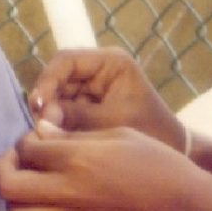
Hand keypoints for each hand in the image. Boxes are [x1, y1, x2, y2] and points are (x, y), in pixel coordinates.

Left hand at [0, 124, 211, 210]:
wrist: (191, 209)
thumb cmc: (160, 164)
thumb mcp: (120, 135)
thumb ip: (75, 135)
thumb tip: (41, 132)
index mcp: (79, 157)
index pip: (26, 147)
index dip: (26, 142)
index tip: (38, 144)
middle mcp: (71, 190)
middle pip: (7, 185)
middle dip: (4, 172)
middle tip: (19, 168)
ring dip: (19, 209)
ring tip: (35, 200)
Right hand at [28, 47, 183, 149]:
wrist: (173, 149)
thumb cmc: (151, 130)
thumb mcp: (112, 122)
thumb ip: (75, 117)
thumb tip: (41, 120)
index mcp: (111, 62)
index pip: (67, 61)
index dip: (47, 80)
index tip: (38, 106)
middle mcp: (98, 69)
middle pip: (58, 77)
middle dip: (47, 101)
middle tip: (41, 126)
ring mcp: (92, 87)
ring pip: (57, 95)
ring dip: (50, 114)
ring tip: (48, 134)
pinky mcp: (88, 104)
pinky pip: (63, 109)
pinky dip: (57, 122)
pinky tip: (55, 136)